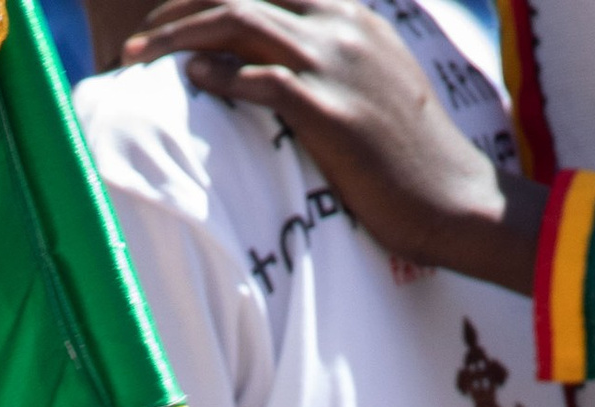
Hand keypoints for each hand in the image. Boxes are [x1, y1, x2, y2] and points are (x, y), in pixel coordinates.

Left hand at [121, 0, 541, 292]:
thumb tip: (282, 77)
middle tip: (139, 38)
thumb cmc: (411, 160)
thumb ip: (332, 66)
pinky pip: (263, 81)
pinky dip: (220, 77)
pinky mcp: (333, 113)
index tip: (171, 17)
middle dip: (180, 9)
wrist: (455, 199)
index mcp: (350, 16)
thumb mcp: (374, 88)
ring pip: (241, 25)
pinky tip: (190, 84)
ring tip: (141, 57)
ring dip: (182, 36)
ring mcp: (337, 66)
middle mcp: (341, 28)